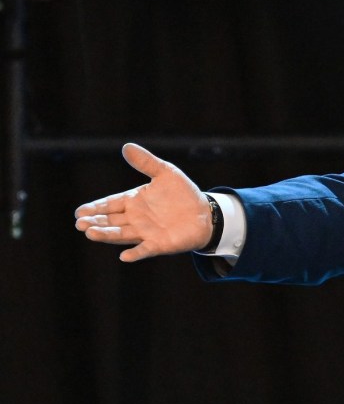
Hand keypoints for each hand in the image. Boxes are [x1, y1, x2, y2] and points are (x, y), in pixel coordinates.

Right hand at [74, 143, 212, 261]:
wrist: (205, 213)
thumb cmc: (183, 193)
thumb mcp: (165, 173)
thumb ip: (146, 162)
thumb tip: (126, 146)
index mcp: (134, 201)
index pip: (110, 204)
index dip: (95, 208)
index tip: (79, 211)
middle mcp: (136, 219)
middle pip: (111, 221)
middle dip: (95, 222)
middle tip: (79, 223)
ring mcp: (146, 233)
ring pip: (121, 234)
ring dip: (106, 235)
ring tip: (90, 233)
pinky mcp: (159, 244)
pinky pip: (144, 250)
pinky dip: (135, 253)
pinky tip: (124, 256)